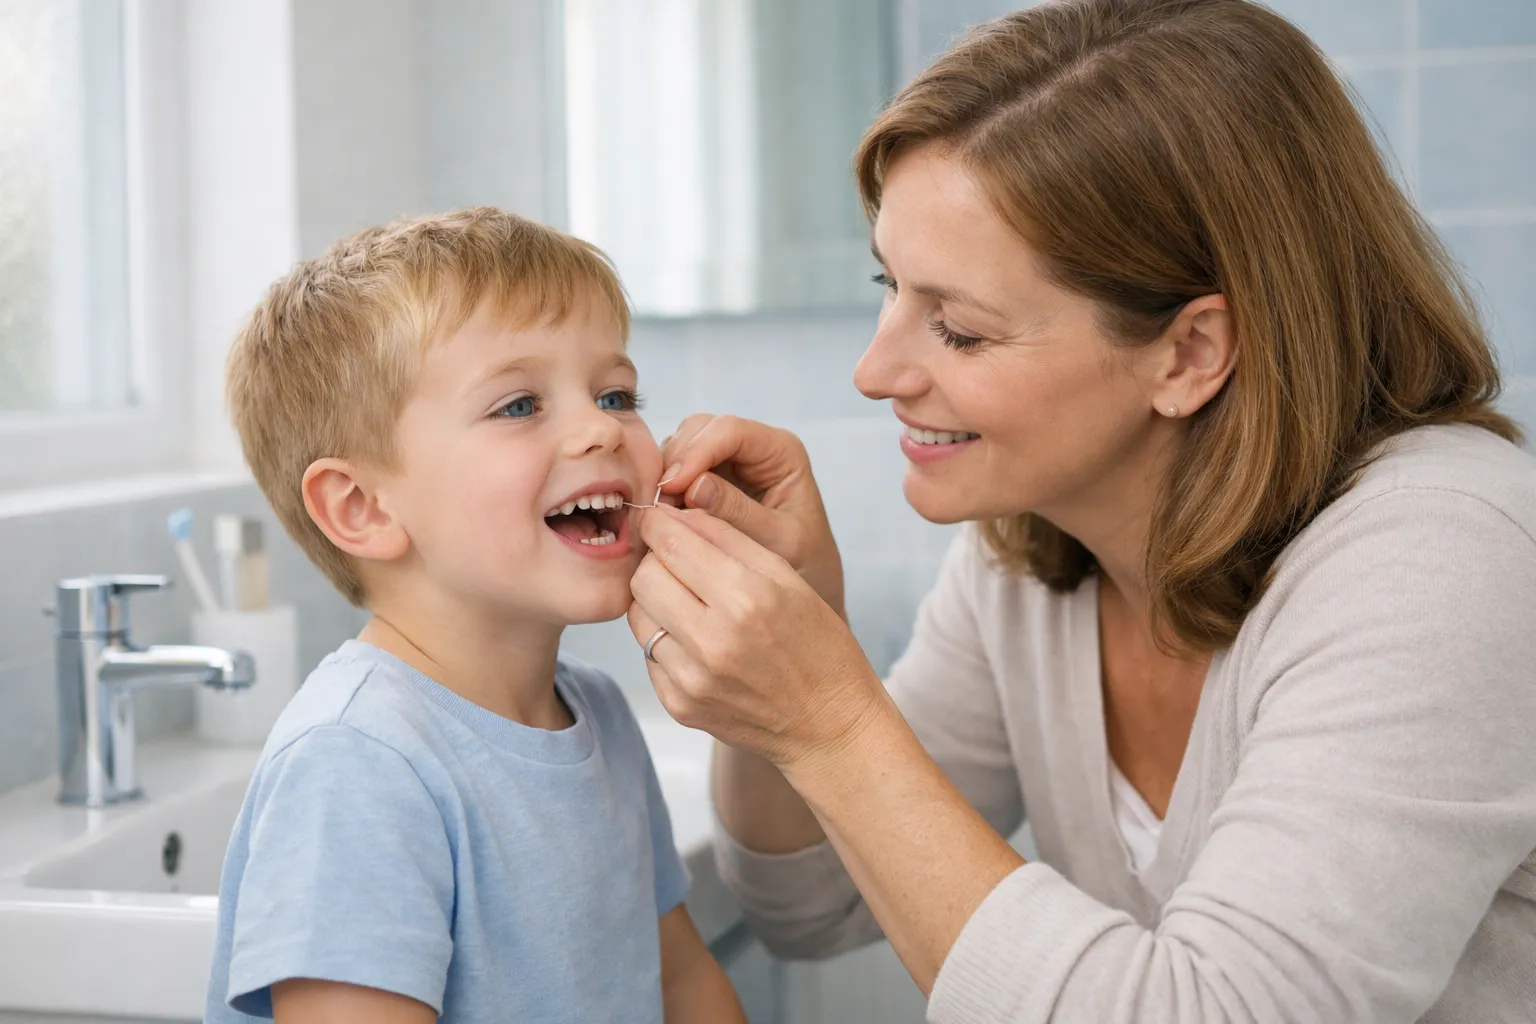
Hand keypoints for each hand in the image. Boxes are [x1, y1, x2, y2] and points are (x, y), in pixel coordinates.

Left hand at [628, 504, 885, 770]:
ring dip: (658, 601)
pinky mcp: (680, 705)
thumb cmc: (818, 645)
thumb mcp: (788, 579)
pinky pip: (649, 655)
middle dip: (656, 561)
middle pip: (644, 577)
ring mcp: (692, 679)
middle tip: (680, 563)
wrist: (828, 724)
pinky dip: (667, 641)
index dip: (659, 524)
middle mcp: (714, 640)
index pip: (670, 543)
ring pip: (637, 616)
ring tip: (692, 605)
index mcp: (747, 598)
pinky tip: (700, 644)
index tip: (662, 521)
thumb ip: (728, 539)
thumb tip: (676, 514)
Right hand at [659, 415, 844, 617]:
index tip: (672, 486)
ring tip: (659, 512)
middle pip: (700, 429)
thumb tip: (693, 487)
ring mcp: (729, 461)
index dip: (696, 452)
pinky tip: (661, 516)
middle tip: (658, 503)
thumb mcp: (779, 542)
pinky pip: (677, 470)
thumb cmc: (806, 562)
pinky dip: (664, 488)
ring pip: (682, 445)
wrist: (806, 587)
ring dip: (665, 474)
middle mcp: (754, 447)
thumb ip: (740, 514)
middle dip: (675, 461)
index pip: (730, 430)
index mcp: (781, 451)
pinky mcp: (710, 480)